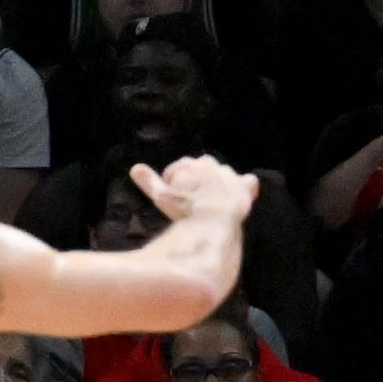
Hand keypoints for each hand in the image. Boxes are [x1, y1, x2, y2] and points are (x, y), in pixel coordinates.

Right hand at [131, 154, 259, 232]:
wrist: (215, 218)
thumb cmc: (186, 209)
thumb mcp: (162, 196)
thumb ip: (149, 181)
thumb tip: (135, 168)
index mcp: (189, 164)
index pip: (179, 168)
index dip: (175, 180)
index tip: (173, 193)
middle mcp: (209, 163)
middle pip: (200, 168)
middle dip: (196, 180)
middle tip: (192, 199)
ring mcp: (228, 173)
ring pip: (221, 174)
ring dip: (217, 183)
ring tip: (211, 201)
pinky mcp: (243, 186)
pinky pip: (247, 183)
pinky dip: (243, 187)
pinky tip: (241, 195)